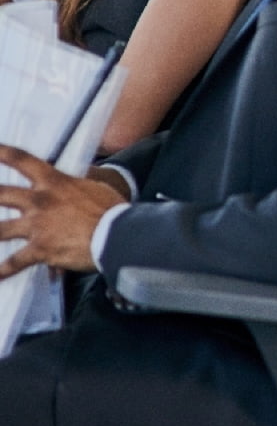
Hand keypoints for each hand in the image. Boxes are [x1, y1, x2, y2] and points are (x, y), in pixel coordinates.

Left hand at [0, 146, 125, 275]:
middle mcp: (40, 201)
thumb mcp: (97, 188)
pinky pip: (13, 263)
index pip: (23, 161)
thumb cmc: (111, 209)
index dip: (3, 153)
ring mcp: (36, 226)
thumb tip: (82, 181)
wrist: (116, 234)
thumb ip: (81, 185)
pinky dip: (1, 272)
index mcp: (55, 182)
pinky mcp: (39, 249)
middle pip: (1, 194)